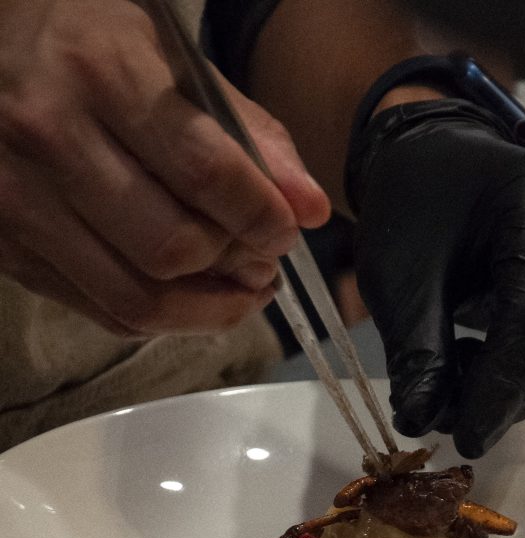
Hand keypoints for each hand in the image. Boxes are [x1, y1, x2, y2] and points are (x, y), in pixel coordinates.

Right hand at [0, 0, 329, 333]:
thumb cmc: (88, 46)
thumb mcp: (170, 57)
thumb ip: (247, 131)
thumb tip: (309, 208)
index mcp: (101, 71)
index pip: (204, 172)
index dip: (261, 217)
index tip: (285, 230)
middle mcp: (50, 135)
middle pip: (172, 248)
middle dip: (236, 266)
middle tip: (262, 261)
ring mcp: (19, 200)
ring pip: (138, 299)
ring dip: (208, 310)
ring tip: (241, 290)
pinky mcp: (8, 249)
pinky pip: (105, 313)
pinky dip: (164, 319)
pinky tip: (192, 297)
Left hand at [347, 98, 524, 457]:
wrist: (445, 164)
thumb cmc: (417, 208)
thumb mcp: (399, 278)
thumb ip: (417, 353)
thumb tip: (423, 424)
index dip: (502, 387)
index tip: (466, 437)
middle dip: (518, 398)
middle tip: (457, 415)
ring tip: (470, 378)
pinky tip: (499, 363)